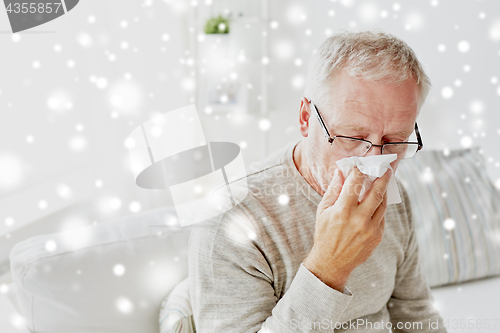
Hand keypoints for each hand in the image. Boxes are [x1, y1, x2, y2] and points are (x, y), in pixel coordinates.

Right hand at [303, 166, 391, 291]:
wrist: (331, 262)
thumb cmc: (324, 234)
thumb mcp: (323, 210)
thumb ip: (333, 190)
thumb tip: (340, 172)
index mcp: (343, 211)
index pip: (355, 183)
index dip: (359, 171)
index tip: (360, 165)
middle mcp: (359, 219)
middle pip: (377, 192)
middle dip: (383, 178)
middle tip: (386, 169)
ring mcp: (370, 229)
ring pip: (382, 204)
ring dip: (383, 192)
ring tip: (383, 183)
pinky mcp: (377, 237)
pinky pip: (382, 217)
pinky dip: (379, 207)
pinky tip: (375, 203)